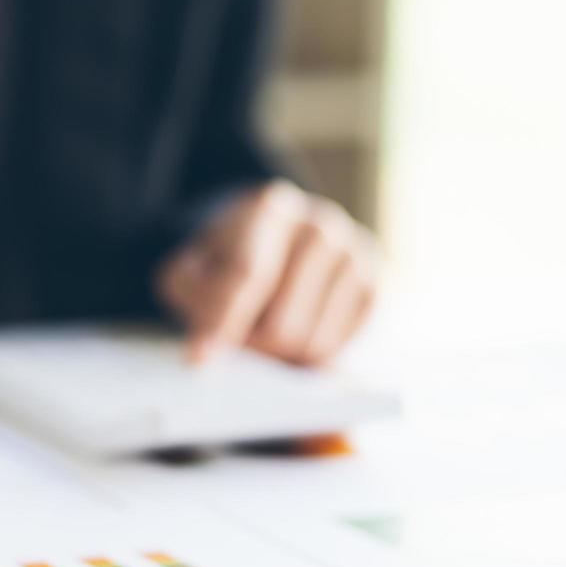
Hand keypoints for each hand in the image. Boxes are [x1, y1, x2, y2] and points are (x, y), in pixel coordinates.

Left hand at [156, 180, 379, 365]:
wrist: (273, 244)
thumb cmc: (227, 261)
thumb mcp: (191, 269)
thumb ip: (191, 298)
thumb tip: (205, 351)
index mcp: (270, 207)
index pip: (248, 274)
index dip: (223, 321)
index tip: (200, 359)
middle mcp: (320, 223)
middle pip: (281, 323)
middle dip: (252, 343)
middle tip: (237, 338)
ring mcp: (354, 253)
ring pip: (310, 342)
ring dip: (278, 353)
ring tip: (265, 329)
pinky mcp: (375, 285)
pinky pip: (337, 349)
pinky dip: (308, 356)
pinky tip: (295, 331)